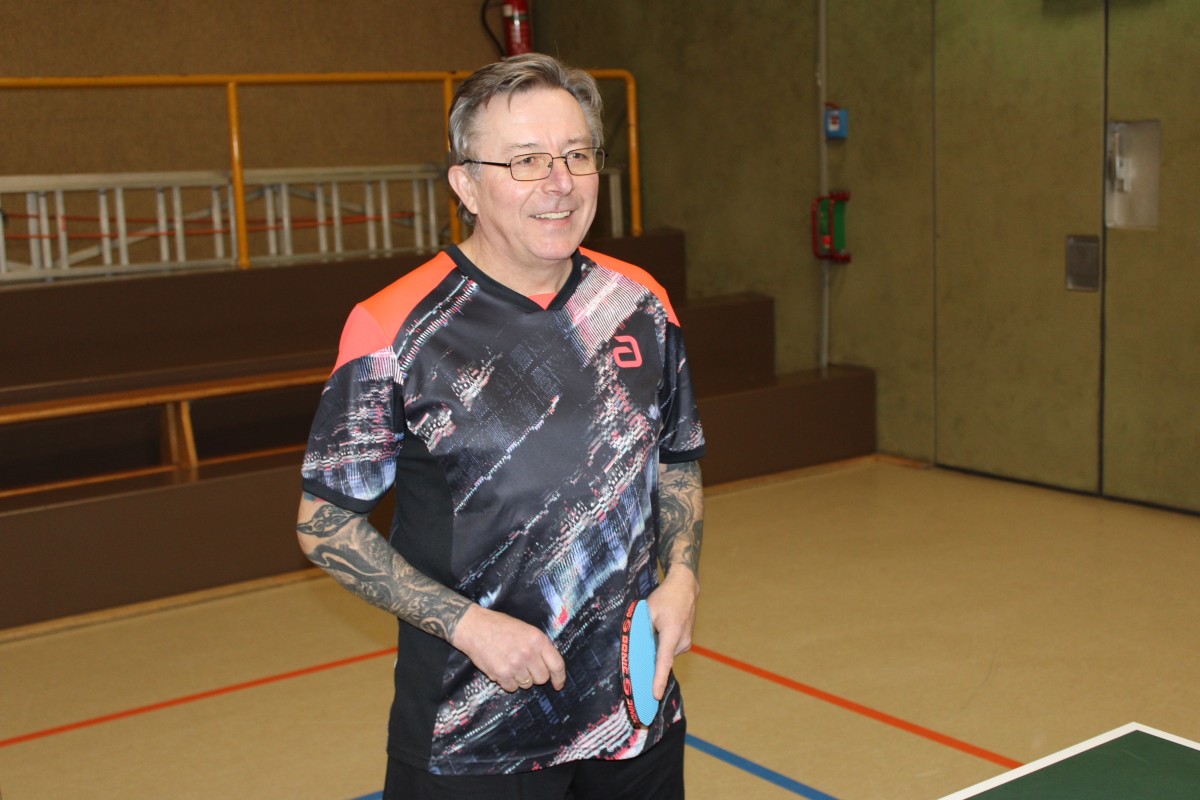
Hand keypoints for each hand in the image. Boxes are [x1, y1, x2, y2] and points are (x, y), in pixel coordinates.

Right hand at [450, 604, 566, 692]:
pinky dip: (508, 682)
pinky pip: (512, 688)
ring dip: (521, 678)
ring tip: (510, 663)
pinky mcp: (501, 674)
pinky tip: (502, 669)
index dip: (559, 677)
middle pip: (542, 678)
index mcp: (538, 640)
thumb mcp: (525, 629)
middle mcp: (528, 653)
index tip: (558, 684)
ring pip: (527, 684)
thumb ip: (538, 646)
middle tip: (525, 666)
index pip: (557, 664)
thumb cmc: (500, 626)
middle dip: (536, 675)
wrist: (474, 627)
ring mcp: (515, 665)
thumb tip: (549, 666)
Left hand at [646, 566, 699, 699]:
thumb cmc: (665, 597)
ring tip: (653, 629)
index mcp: (672, 634)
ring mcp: (686, 642)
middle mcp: (681, 642)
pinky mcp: (686, 641)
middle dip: (649, 660)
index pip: (663, 661)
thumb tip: (634, 645)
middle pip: (661, 658)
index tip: (656, 695)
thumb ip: (641, 628)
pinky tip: (659, 631)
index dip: (659, 680)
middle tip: (637, 657)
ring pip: (665, 653)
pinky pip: (669, 649)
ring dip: (656, 648)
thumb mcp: (648, 610)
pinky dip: (662, 645)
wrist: (685, 587)